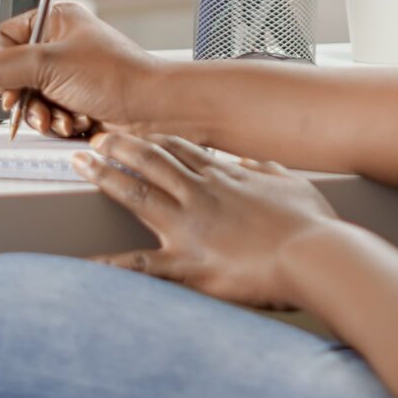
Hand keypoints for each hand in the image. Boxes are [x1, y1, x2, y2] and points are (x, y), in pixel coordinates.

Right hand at [0, 2, 161, 138]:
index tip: (0, 84)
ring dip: (43, 114)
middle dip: (24, 95)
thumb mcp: (51, 64)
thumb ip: (7, 66)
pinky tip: (76, 122)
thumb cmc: (116, 76)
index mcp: (54, 22)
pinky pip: (48, 116)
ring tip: (61, 116)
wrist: (152, 110)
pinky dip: (59, 123)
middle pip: (14, 73)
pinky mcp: (74, 103)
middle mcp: (59, 47)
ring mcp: (66, 77)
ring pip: (29, 99)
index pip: (4, 38)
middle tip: (27, 103)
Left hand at [76, 132, 339, 310]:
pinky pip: (141, 265)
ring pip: (137, 193)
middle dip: (119, 147)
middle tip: (95, 139)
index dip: (153, 139)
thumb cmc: (312, 225)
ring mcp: (190, 226)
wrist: (317, 256)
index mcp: (224, 177)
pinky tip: (85, 263)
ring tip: (80, 164)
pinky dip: (111, 265)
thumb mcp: (292, 185)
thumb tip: (256, 163)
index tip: (134, 132)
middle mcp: (200, 194)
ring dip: (106, 177)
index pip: (180, 150)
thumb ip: (267, 172)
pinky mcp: (188, 262)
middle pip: (151, 161)